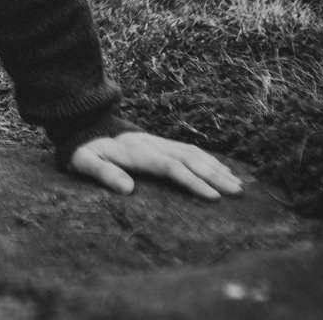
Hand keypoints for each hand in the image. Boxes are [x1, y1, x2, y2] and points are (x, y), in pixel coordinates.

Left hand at [68, 130, 244, 200]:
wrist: (83, 125)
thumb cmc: (84, 150)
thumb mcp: (83, 162)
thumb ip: (103, 173)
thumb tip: (128, 189)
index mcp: (137, 151)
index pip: (171, 167)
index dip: (192, 181)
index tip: (213, 197)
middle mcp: (152, 144)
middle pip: (189, 159)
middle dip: (215, 176)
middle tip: (239, 193)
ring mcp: (158, 141)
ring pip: (193, 152)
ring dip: (216, 167)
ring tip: (238, 184)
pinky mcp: (160, 142)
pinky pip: (189, 148)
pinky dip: (208, 158)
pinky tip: (222, 169)